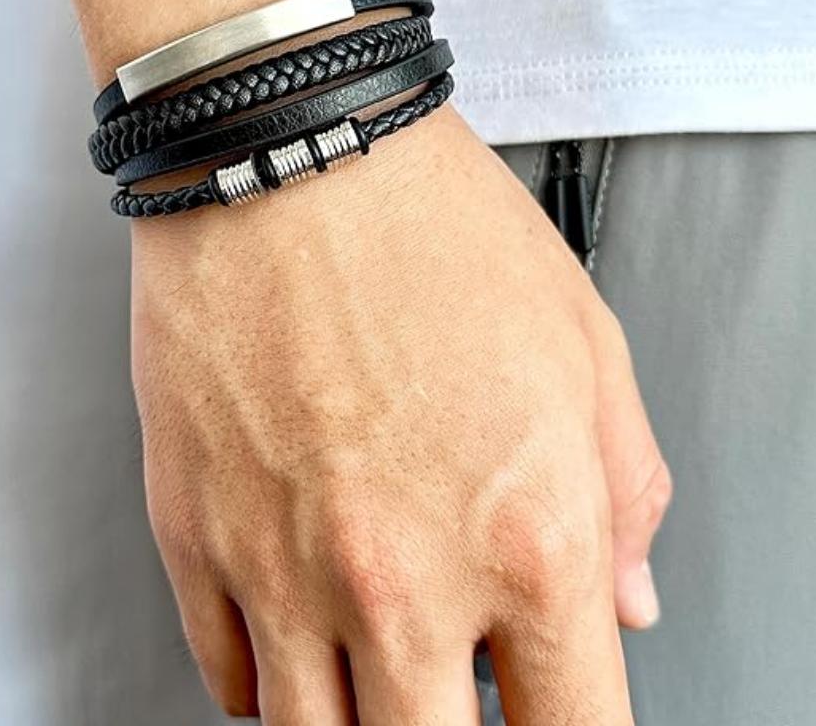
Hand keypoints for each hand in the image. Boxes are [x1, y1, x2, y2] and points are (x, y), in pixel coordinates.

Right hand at [131, 104, 671, 723]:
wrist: (282, 147)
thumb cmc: (424, 221)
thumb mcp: (582, 338)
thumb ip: (625, 492)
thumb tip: (623, 597)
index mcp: (525, 534)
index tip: (556, 712)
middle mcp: (398, 577)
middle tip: (461, 683)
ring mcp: (279, 567)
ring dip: (361, 722)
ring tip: (380, 666)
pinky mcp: (190, 534)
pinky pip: (228, 680)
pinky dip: (271, 686)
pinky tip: (298, 637)